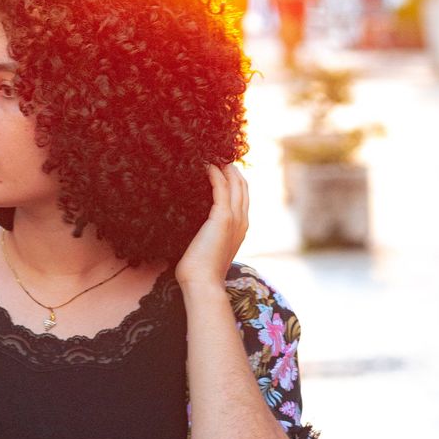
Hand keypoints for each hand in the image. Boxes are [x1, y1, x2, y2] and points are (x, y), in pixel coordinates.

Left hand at [176, 164, 248, 289]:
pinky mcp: (222, 218)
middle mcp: (242, 221)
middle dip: (233, 169)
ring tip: (214, 155)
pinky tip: (207, 166)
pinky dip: (216, 175)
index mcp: (240, 229)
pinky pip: (222, 188)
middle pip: (243, 187)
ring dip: (226, 168)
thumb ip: (208, 235)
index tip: (223, 168)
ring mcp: (234, 219)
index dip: (235, 181)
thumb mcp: (208, 249)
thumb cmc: (200, 272)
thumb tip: (196, 229)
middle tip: (219, 155)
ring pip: (236, 184)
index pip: (242, 197)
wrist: (203, 283)